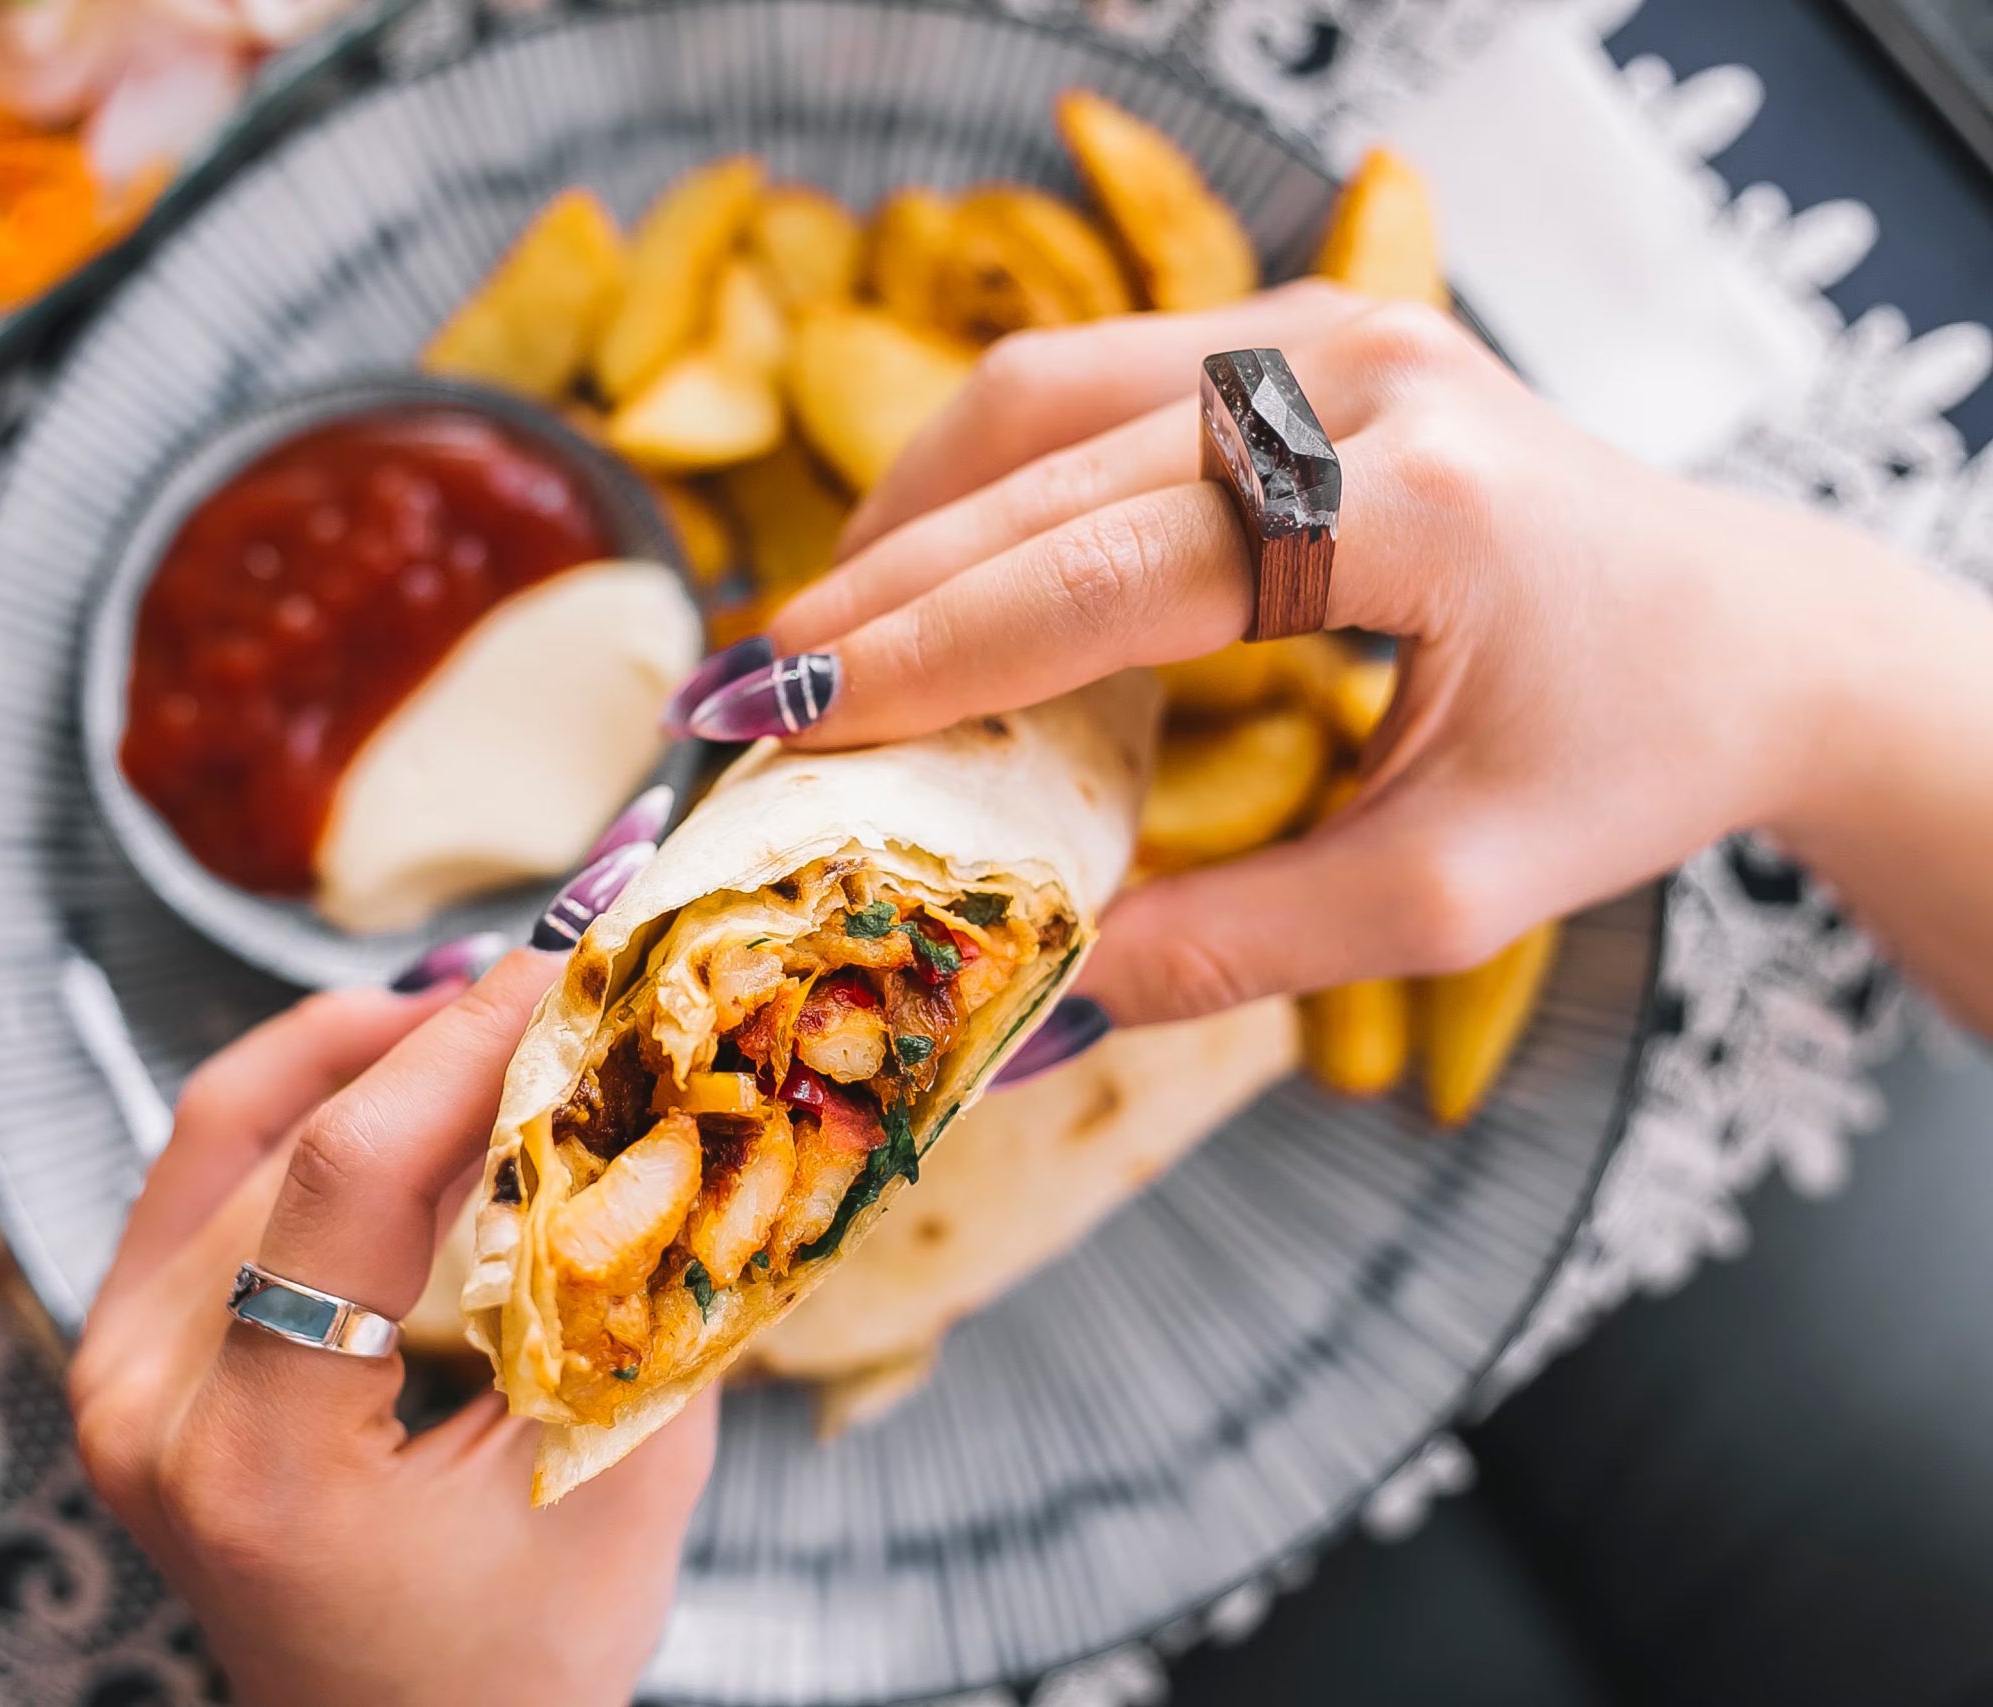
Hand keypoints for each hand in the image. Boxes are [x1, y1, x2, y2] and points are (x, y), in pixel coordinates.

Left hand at [68, 955, 718, 1706]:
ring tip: (514, 1005)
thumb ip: (642, 1282)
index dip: (473, 1037)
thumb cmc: (511, 1664)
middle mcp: (142, 1403)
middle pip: (296, 1137)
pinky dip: (317, 1093)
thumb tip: (688, 1089)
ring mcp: (110, 1370)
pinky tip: (410, 1052)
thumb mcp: (614, 1480)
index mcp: (256, 1456)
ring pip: (247, 1129)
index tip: (579, 955)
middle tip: (577, 968)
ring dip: (384, 1051)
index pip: (351, 1173)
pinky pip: (213, 1163)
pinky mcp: (119, 1345)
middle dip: (449, 1033)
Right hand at [685, 283, 1992, 1027]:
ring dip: (907, 520)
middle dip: (873, 591)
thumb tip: (1022, 1008)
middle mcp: (1364, 373)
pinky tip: (925, 579)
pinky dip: (980, 485)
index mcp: (1420, 503)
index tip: (781, 725)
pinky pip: (1089, 385)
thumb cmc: (1619, 760)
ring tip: (817, 654)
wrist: (1747, 632)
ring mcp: (1330, 328)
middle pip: (1040, 462)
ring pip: (1040, 394)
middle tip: (743, 703)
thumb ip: (1231, 948)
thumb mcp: (1444, 895)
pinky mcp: (1303, 333)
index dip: (929, 653)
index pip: (1108, 569)